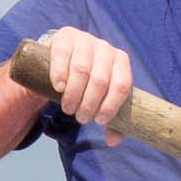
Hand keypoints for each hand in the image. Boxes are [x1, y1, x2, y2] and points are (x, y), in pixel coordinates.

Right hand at [40, 27, 129, 142]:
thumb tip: (113, 141)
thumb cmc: (85, 83)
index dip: (112, 105)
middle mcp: (105, 48)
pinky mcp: (64, 38)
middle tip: (80, 118)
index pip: (123, 84)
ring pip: (82, 69)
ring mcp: (84, 41)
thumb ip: (109, 118)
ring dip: (74, 94)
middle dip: (89, 103)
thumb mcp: (99, 98)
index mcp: (120, 61)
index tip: (100, 121)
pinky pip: (63, 55)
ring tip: (67, 109)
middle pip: (101, 79)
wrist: (62, 60)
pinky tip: (58, 88)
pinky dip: (60, 74)